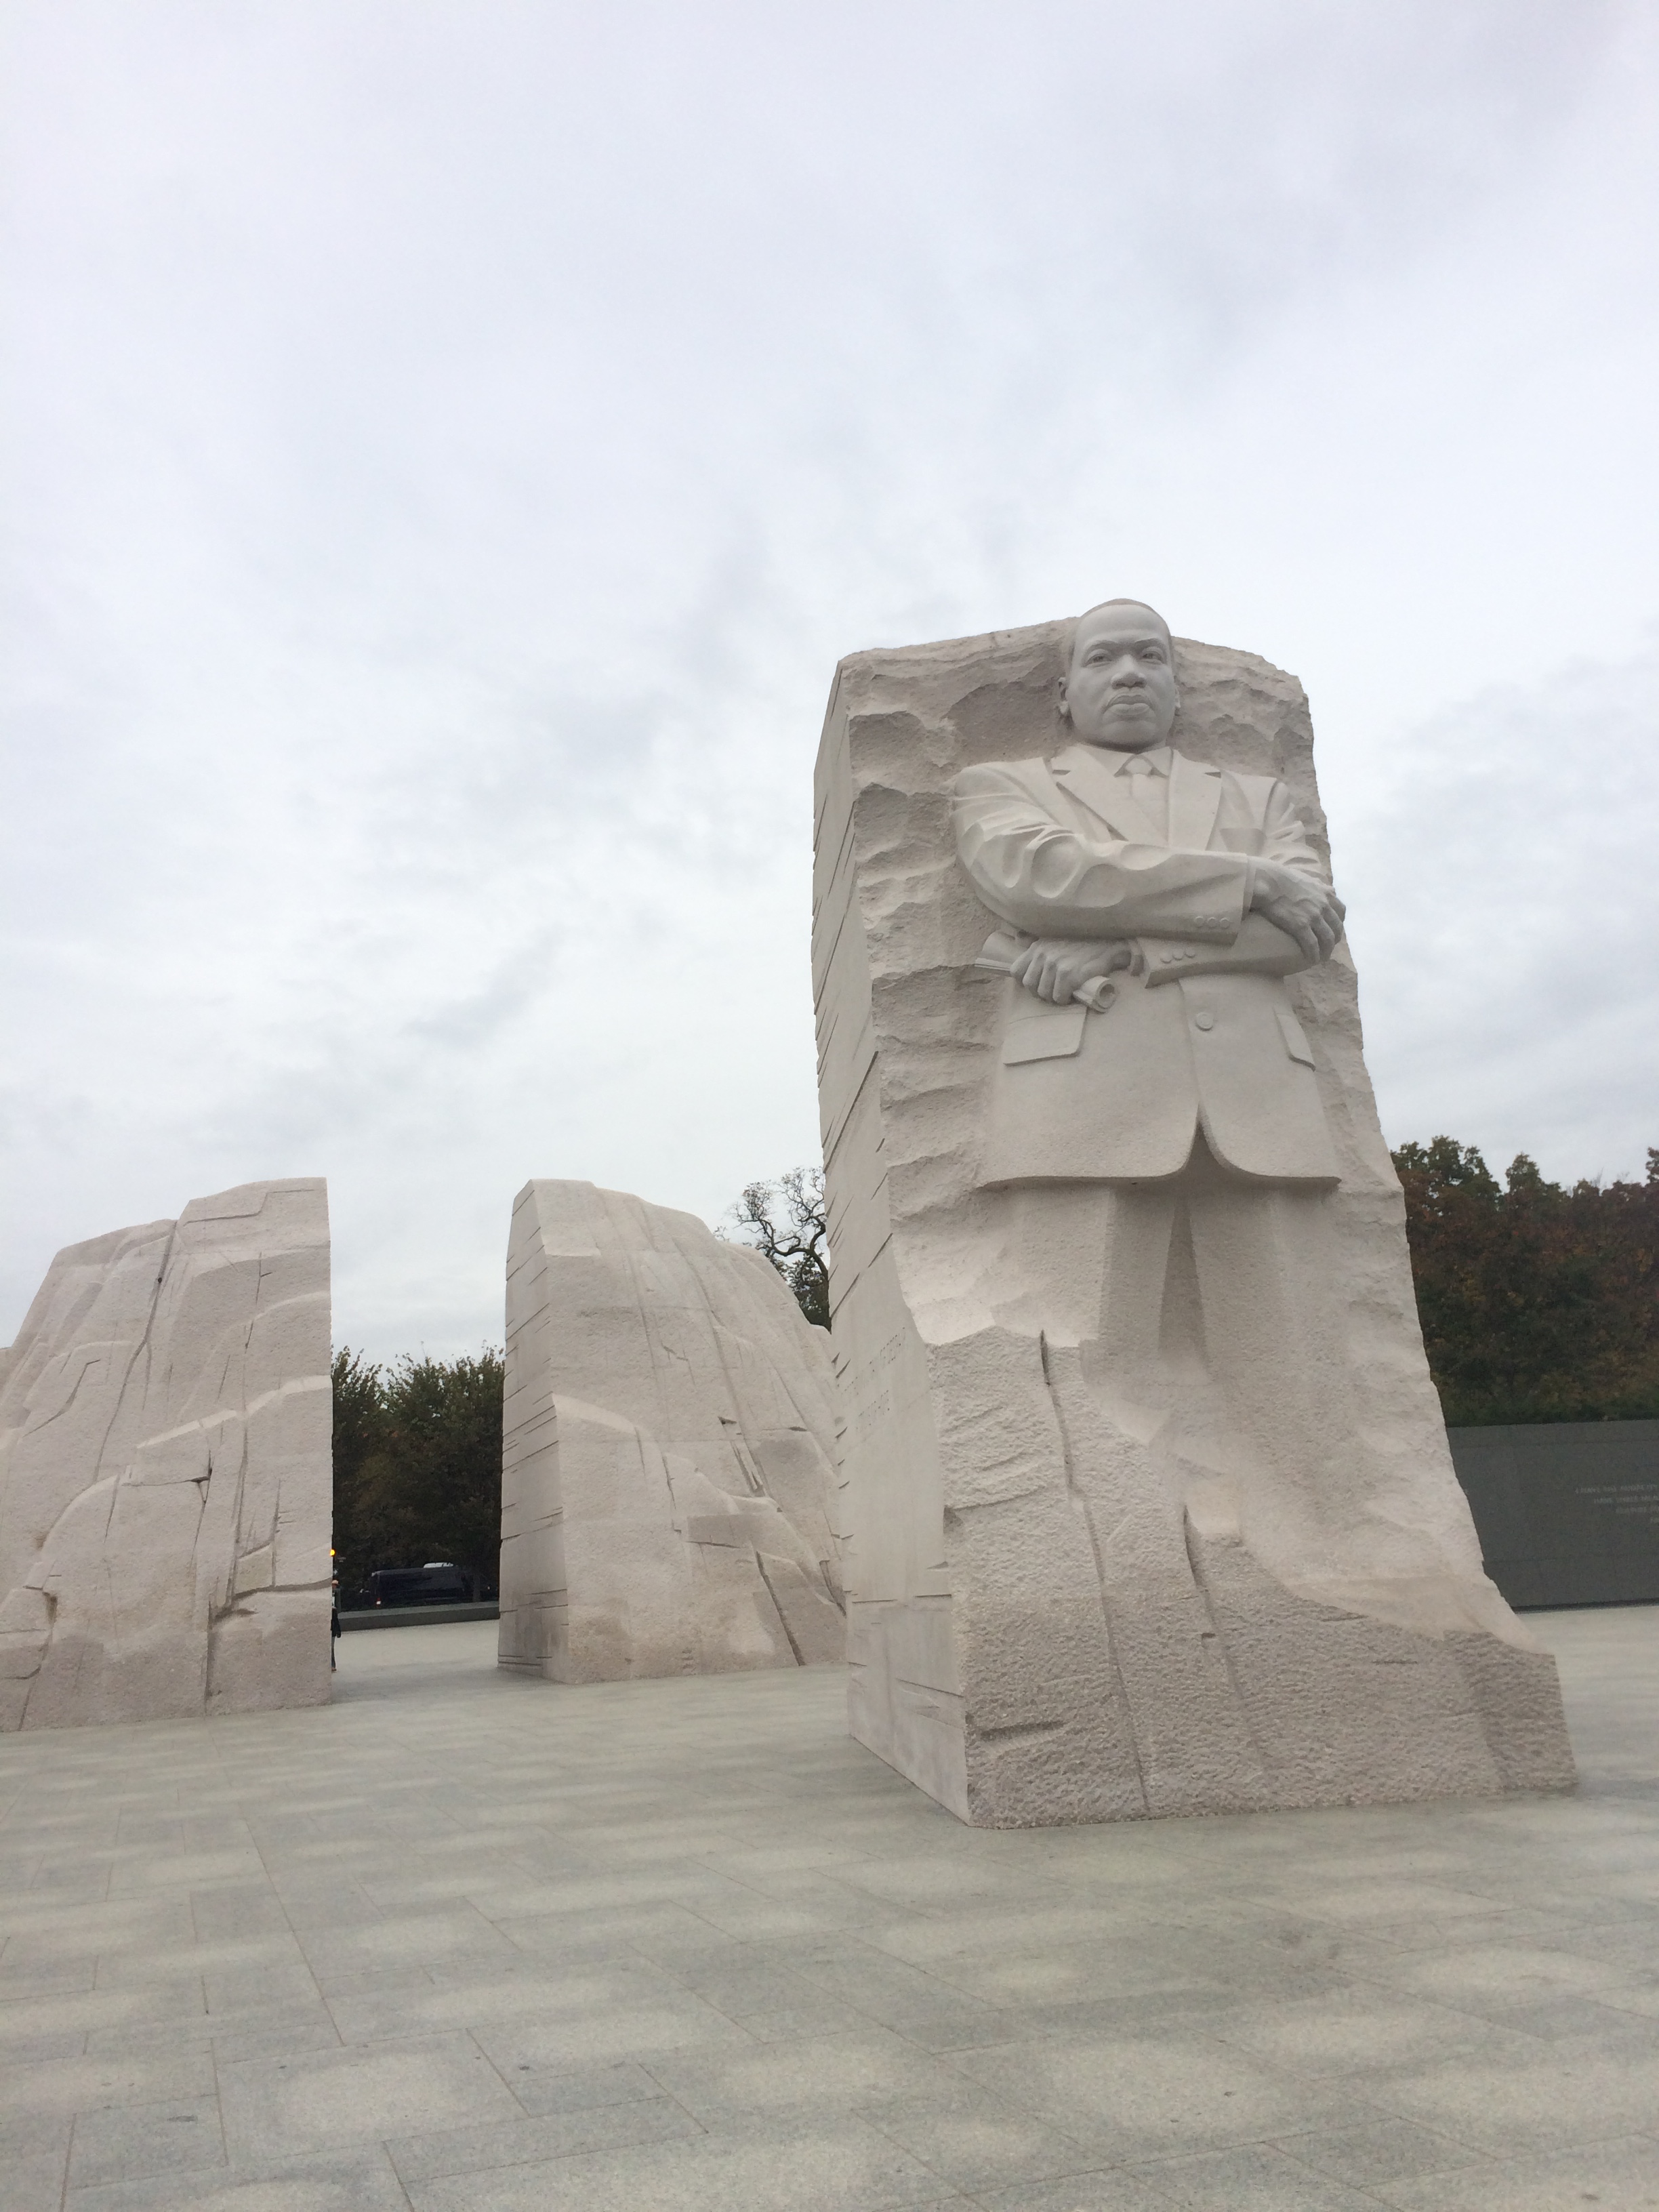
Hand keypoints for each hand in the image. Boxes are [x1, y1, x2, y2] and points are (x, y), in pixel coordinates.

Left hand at [1010, 938, 1140, 1003]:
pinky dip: (1064, 1000)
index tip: (1037, 984)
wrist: (1108, 945)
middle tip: (1053, 992)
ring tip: (1063, 994)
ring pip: (1044, 993)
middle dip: (1040, 993)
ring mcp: (1056, 964)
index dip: (1025, 982)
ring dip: (1054, 998)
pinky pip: (1059, 997)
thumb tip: (1017, 937)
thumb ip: (1035, 940)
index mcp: (1037, 947)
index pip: (1016, 971)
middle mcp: (1044, 954)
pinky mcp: (1069, 974)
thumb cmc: (1081, 943)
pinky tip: (1071, 995)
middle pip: (1029, 985)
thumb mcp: (1053, 937)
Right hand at [1248, 864, 1345, 963]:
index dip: (1339, 922)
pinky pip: (1312, 945)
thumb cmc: (1283, 878)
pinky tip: (1312, 960)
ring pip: (1327, 939)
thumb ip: (1319, 885)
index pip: (1341, 911)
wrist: (1269, 882)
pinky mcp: (1301, 926)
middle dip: (1335, 939)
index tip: (1334, 929)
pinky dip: (1314, 955)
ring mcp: (1313, 917)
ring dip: (1327, 951)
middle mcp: (1324, 906)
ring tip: (1322, 957)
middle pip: (1337, 928)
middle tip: (1329, 946)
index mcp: (1326, 893)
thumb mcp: (1308, 878)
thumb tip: (1326, 888)